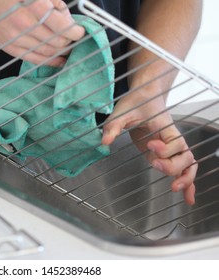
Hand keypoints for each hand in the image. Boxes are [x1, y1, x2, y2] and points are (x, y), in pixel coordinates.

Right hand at [0, 0, 84, 65]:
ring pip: (47, 52)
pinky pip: (33, 59)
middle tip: (73, 37)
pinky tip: (59, 60)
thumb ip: (53, 0)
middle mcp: (24, 25)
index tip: (80, 31)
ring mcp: (16, 39)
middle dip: (68, 40)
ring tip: (68, 48)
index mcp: (32, 7)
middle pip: (56, 41)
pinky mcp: (9, 48)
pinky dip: (49, 61)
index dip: (75, 31)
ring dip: (61, 51)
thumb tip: (65, 16)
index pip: (61, 26)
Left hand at [101, 89, 196, 204]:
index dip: (165, 148)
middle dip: (172, 165)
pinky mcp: (163, 154)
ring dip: (184, 178)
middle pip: (184, 156)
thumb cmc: (136, 102)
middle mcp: (171, 138)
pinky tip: (187, 198)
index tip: (150, 145)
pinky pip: (181, 169)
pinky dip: (186, 182)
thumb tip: (105, 142)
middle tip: (154, 163)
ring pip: (187, 164)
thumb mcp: (122, 112)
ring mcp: (169, 147)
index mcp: (165, 126)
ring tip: (174, 188)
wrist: (144, 96)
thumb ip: (114, 126)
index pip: (174, 141)